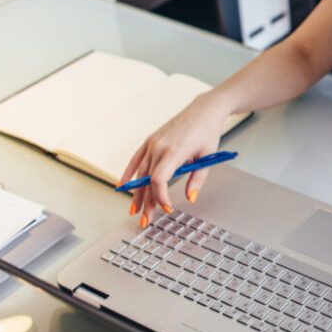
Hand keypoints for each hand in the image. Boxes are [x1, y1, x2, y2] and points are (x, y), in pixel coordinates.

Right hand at [118, 92, 230, 226]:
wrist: (204, 110)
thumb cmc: (208, 133)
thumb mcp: (207, 158)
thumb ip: (197, 179)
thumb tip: (190, 198)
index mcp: (175, 151)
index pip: (159, 179)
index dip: (160, 197)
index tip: (167, 208)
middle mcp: (159, 147)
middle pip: (148, 180)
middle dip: (146, 203)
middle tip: (145, 221)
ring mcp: (153, 143)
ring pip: (140, 173)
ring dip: (137, 193)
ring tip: (135, 210)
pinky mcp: (150, 140)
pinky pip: (136, 159)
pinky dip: (128, 173)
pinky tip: (123, 186)